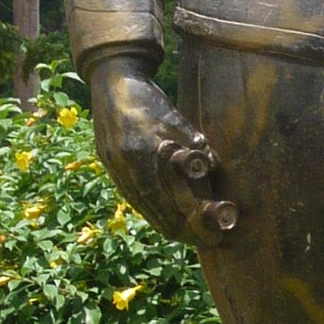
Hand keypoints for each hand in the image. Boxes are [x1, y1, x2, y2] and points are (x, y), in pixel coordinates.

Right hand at [86, 52, 237, 246]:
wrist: (113, 82)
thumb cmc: (148, 99)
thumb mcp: (174, 118)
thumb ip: (193, 143)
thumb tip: (214, 165)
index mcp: (141, 152)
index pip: (162, 196)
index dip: (181, 217)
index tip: (201, 232)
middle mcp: (124, 163)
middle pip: (151, 206)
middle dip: (174, 226)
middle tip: (197, 240)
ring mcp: (114, 165)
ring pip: (139, 202)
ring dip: (160, 220)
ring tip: (179, 235)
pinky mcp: (109, 164)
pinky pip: (130, 193)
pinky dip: (146, 207)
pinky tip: (158, 216)